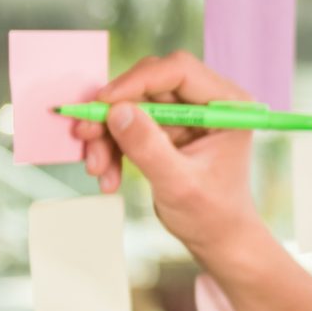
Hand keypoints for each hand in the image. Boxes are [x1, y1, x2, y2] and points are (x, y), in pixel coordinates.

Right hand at [75, 51, 263, 267]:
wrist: (217, 239)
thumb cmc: (212, 215)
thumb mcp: (178, 184)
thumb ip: (149, 148)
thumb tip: (116, 111)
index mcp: (227, 105)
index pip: (178, 71)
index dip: (137, 81)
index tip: (103, 103)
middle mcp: (207, 102)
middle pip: (149, 85)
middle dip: (113, 112)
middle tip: (84, 135)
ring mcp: (186, 115)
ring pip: (133, 106)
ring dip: (107, 134)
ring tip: (96, 168)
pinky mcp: (167, 130)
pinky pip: (129, 126)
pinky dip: (113, 148)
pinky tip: (108, 177)